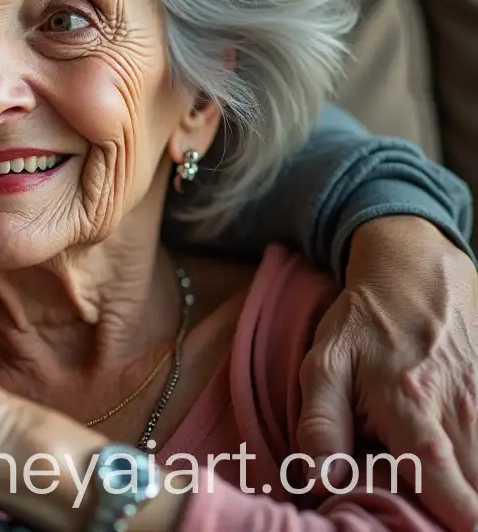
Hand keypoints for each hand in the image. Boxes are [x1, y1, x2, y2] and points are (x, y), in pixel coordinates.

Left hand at [296, 216, 477, 530]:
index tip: (439, 529)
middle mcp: (461, 412)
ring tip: (438, 488)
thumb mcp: (324, 366)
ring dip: (469, 486)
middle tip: (421, 506)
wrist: (417, 276)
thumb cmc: (363, 325)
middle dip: (457, 509)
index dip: (454, 518)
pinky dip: (476, 461)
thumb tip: (320, 482)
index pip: (447, 484)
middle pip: (476, 488)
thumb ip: (320, 425)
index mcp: (411, 409)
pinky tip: (456, 464)